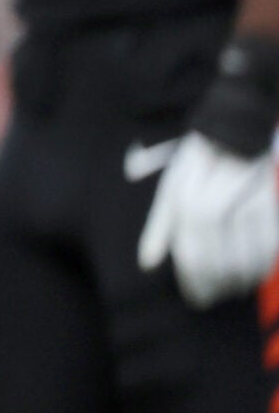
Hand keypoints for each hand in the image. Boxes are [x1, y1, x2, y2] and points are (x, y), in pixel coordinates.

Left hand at [138, 35, 278, 306]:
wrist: (241, 116)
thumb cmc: (201, 156)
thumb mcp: (175, 182)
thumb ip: (161, 223)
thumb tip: (147, 263)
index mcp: (189, 183)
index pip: (192, 240)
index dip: (193, 274)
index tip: (195, 297)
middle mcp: (220, 186)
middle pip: (218, 247)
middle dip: (214, 279)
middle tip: (211, 296)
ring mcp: (252, 189)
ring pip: (248, 249)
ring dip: (239, 277)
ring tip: (231, 289)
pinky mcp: (274, 196)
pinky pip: (271, 240)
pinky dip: (262, 262)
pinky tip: (253, 274)